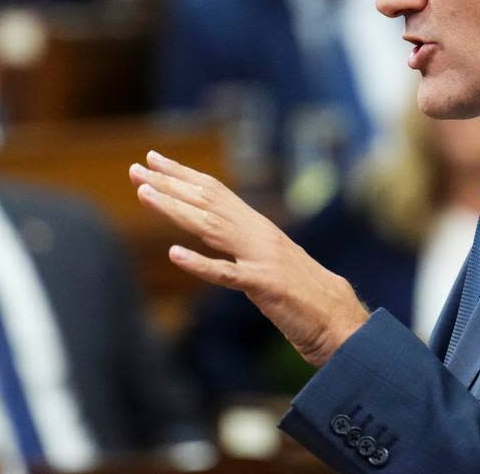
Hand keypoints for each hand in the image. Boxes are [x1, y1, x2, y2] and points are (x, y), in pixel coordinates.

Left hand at [129, 151, 368, 365]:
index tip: (154, 161)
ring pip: (211, 227)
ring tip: (145, 194)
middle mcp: (260, 235)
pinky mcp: (266, 287)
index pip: (216, 192)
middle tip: (136, 169)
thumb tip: (221, 241)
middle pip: (208, 202)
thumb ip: (246, 251)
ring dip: (175, 209)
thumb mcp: (271, 266)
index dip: (183, 175)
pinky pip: (228, 275)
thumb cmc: (308, 298)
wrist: (343, 320)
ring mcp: (263, 259)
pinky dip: (201, 263)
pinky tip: (174, 255)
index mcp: (260, 229)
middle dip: (169, 184)